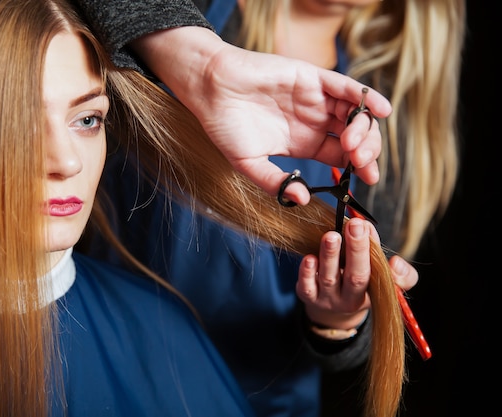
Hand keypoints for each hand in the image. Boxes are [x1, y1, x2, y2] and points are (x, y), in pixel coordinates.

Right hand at [132, 27, 391, 204]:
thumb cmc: (225, 125)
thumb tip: (301, 199)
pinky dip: (365, 97)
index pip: (341, 157)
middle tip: (361, 163)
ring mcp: (315, 99)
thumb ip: (276, 182)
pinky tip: (380, 110)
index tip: (365, 180)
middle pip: (355, 137)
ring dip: (365, 130)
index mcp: (303, 143)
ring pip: (354, 114)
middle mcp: (314, 121)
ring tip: (355, 145)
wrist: (210, 88)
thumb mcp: (249, 163)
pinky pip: (346, 87)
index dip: (357, 168)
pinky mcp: (312, 78)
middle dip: (366, 152)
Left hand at [296, 218, 417, 328]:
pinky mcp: (309, 297)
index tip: (367, 225)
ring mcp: (328, 298)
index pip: (379, 274)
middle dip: (356, 250)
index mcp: (373, 292)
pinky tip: (309, 257)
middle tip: (354, 225)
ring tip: (331, 236)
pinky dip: (307, 273)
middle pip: (356, 277)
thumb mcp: (385, 283)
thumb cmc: (363, 286)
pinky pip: (307, 288)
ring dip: (330, 256)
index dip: (373, 249)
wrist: (334, 311)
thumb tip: (395, 263)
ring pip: (329, 278)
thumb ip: (402, 274)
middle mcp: (350, 298)